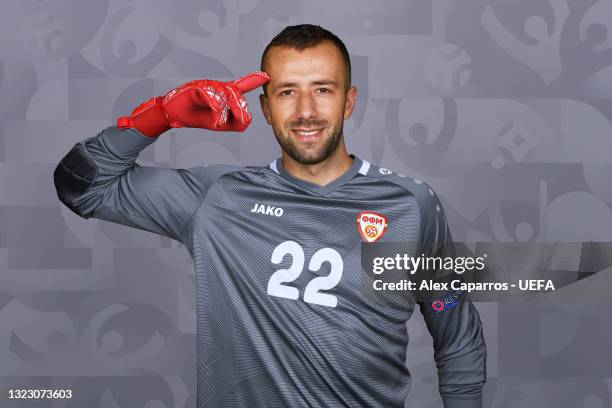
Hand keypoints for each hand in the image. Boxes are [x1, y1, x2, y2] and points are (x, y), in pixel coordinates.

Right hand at [117, 71, 269, 137]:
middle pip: (237, 94)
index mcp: (224, 94)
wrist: (174, 115)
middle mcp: (218, 86)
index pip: (241, 85)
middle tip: (241, 118)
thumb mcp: (221, 124)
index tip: (266, 76)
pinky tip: (216, 114)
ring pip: (226, 94)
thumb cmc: (197, 117)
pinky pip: (211, 95)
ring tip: (220, 121)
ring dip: (227, 109)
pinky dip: (215, 106)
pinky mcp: (197, 87)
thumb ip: (236, 123)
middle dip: (241, 108)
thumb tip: (246, 120)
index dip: (253, 79)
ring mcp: (207, 85)